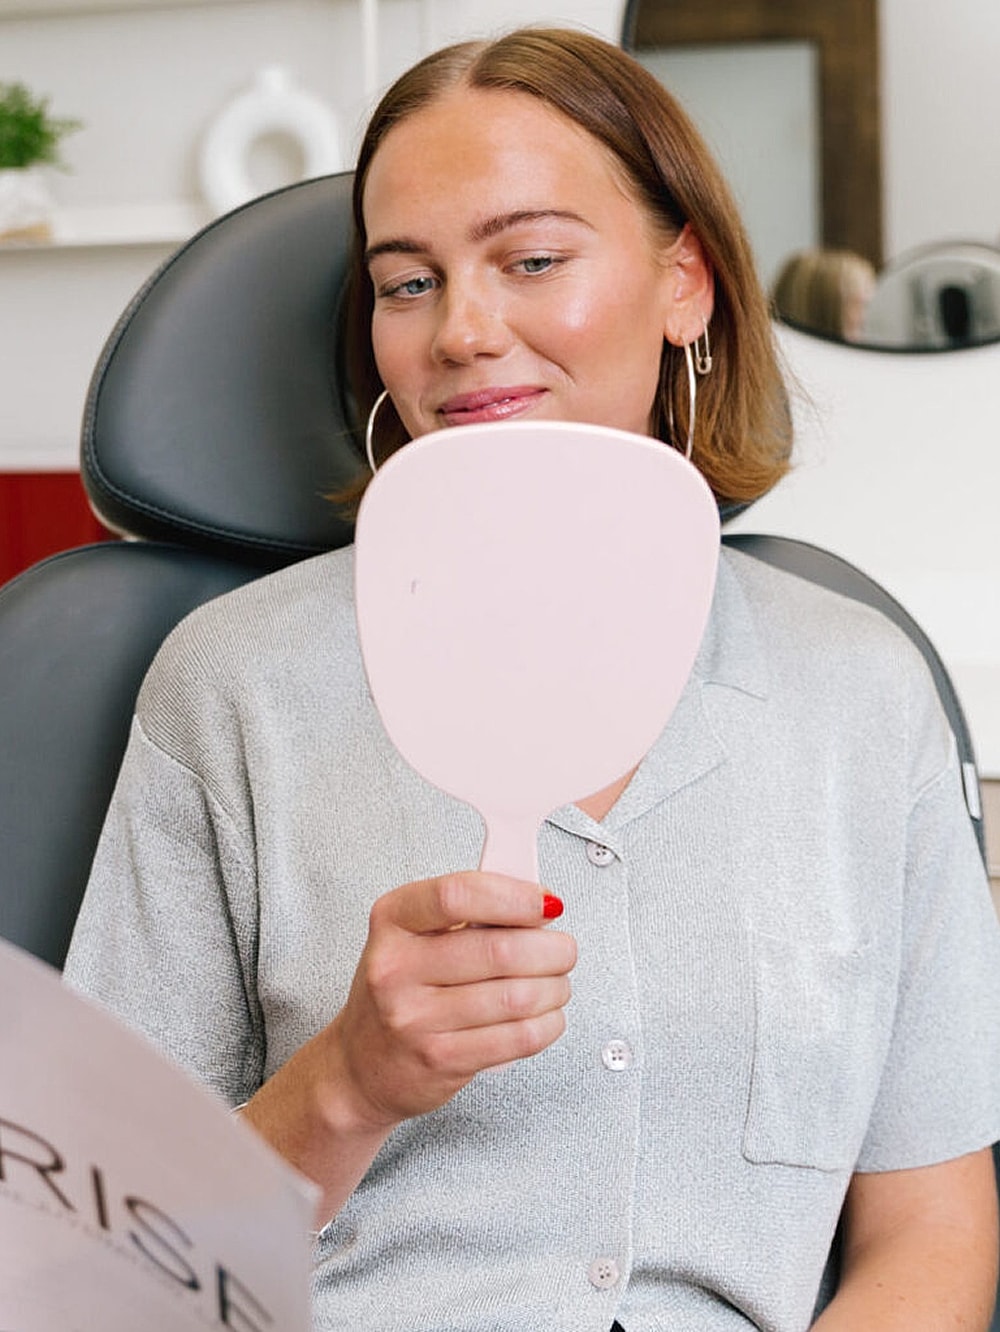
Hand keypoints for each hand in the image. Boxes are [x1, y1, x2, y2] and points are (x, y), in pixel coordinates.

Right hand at [326, 870, 575, 1129]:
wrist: (361, 1065)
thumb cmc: (399, 990)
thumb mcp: (414, 935)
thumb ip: (470, 912)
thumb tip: (539, 902)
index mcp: (392, 920)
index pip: (458, 894)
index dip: (515, 896)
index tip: (547, 903)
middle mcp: (396, 968)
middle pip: (499, 950)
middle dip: (551, 948)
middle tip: (564, 948)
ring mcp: (415, 1018)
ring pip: (517, 997)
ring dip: (555, 987)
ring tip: (557, 983)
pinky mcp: (440, 1059)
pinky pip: (517, 1038)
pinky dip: (548, 1023)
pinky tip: (546, 1014)